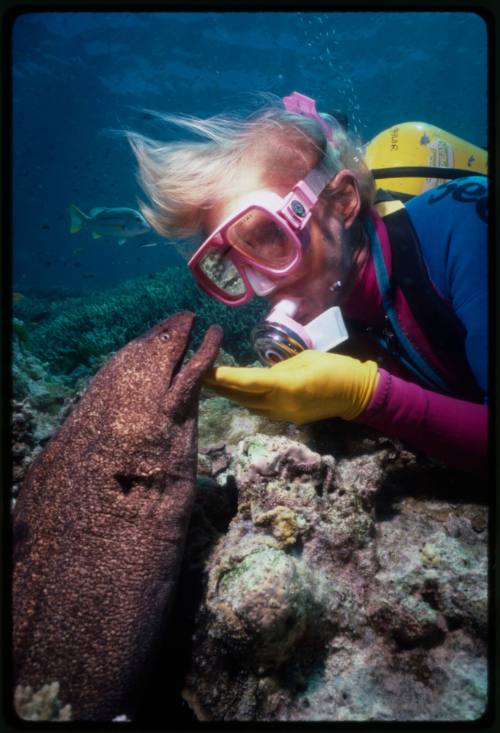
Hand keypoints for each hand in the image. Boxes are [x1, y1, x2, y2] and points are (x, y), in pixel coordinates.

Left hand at [204, 350, 378, 423]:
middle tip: (197, 375)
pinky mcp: (287, 418)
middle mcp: (281, 404)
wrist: (357, 394)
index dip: (224, 377)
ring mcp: (283, 415)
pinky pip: (259, 408)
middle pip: (242, 396)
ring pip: (247, 404)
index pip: (248, 381)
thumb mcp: (305, 359)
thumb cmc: (336, 368)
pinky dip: (244, 399)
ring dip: (229, 394)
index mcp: (287, 386)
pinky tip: (235, 392)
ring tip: (210, 383)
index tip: (205, 370)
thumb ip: (279, 368)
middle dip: (219, 387)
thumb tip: (261, 374)